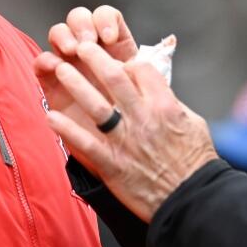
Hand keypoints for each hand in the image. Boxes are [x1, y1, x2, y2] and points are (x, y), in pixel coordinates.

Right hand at [36, 5, 137, 138]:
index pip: (107, 17)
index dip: (105, 20)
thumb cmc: (140, 122)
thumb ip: (148, 80)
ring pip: (59, 34)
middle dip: (81, 24)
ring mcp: (70, 64)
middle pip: (79, 19)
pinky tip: (54, 66)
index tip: (110, 38)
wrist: (124, 150)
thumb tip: (141, 65)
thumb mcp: (152, 99)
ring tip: (70, 50)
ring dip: (63, 36)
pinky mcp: (52, 82)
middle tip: (87, 43)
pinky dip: (45, 61)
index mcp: (117, 47)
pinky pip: (42, 65)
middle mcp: (91, 50)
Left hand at [44, 41, 218, 221]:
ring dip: (75, 85)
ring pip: (95, 106)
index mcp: (165, 106)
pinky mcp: (114, 165)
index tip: (119, 64)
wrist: (190, 201)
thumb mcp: (193, 124)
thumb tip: (159, 91)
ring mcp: (127, 141)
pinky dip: (67, 130)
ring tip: (60, 69)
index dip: (128, 62)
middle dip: (95, 58)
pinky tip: (51, 117)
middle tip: (81, 46)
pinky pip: (86, 143)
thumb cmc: (195, 163)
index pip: (142, 70)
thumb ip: (173, 105)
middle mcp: (144, 119)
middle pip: (114, 79)